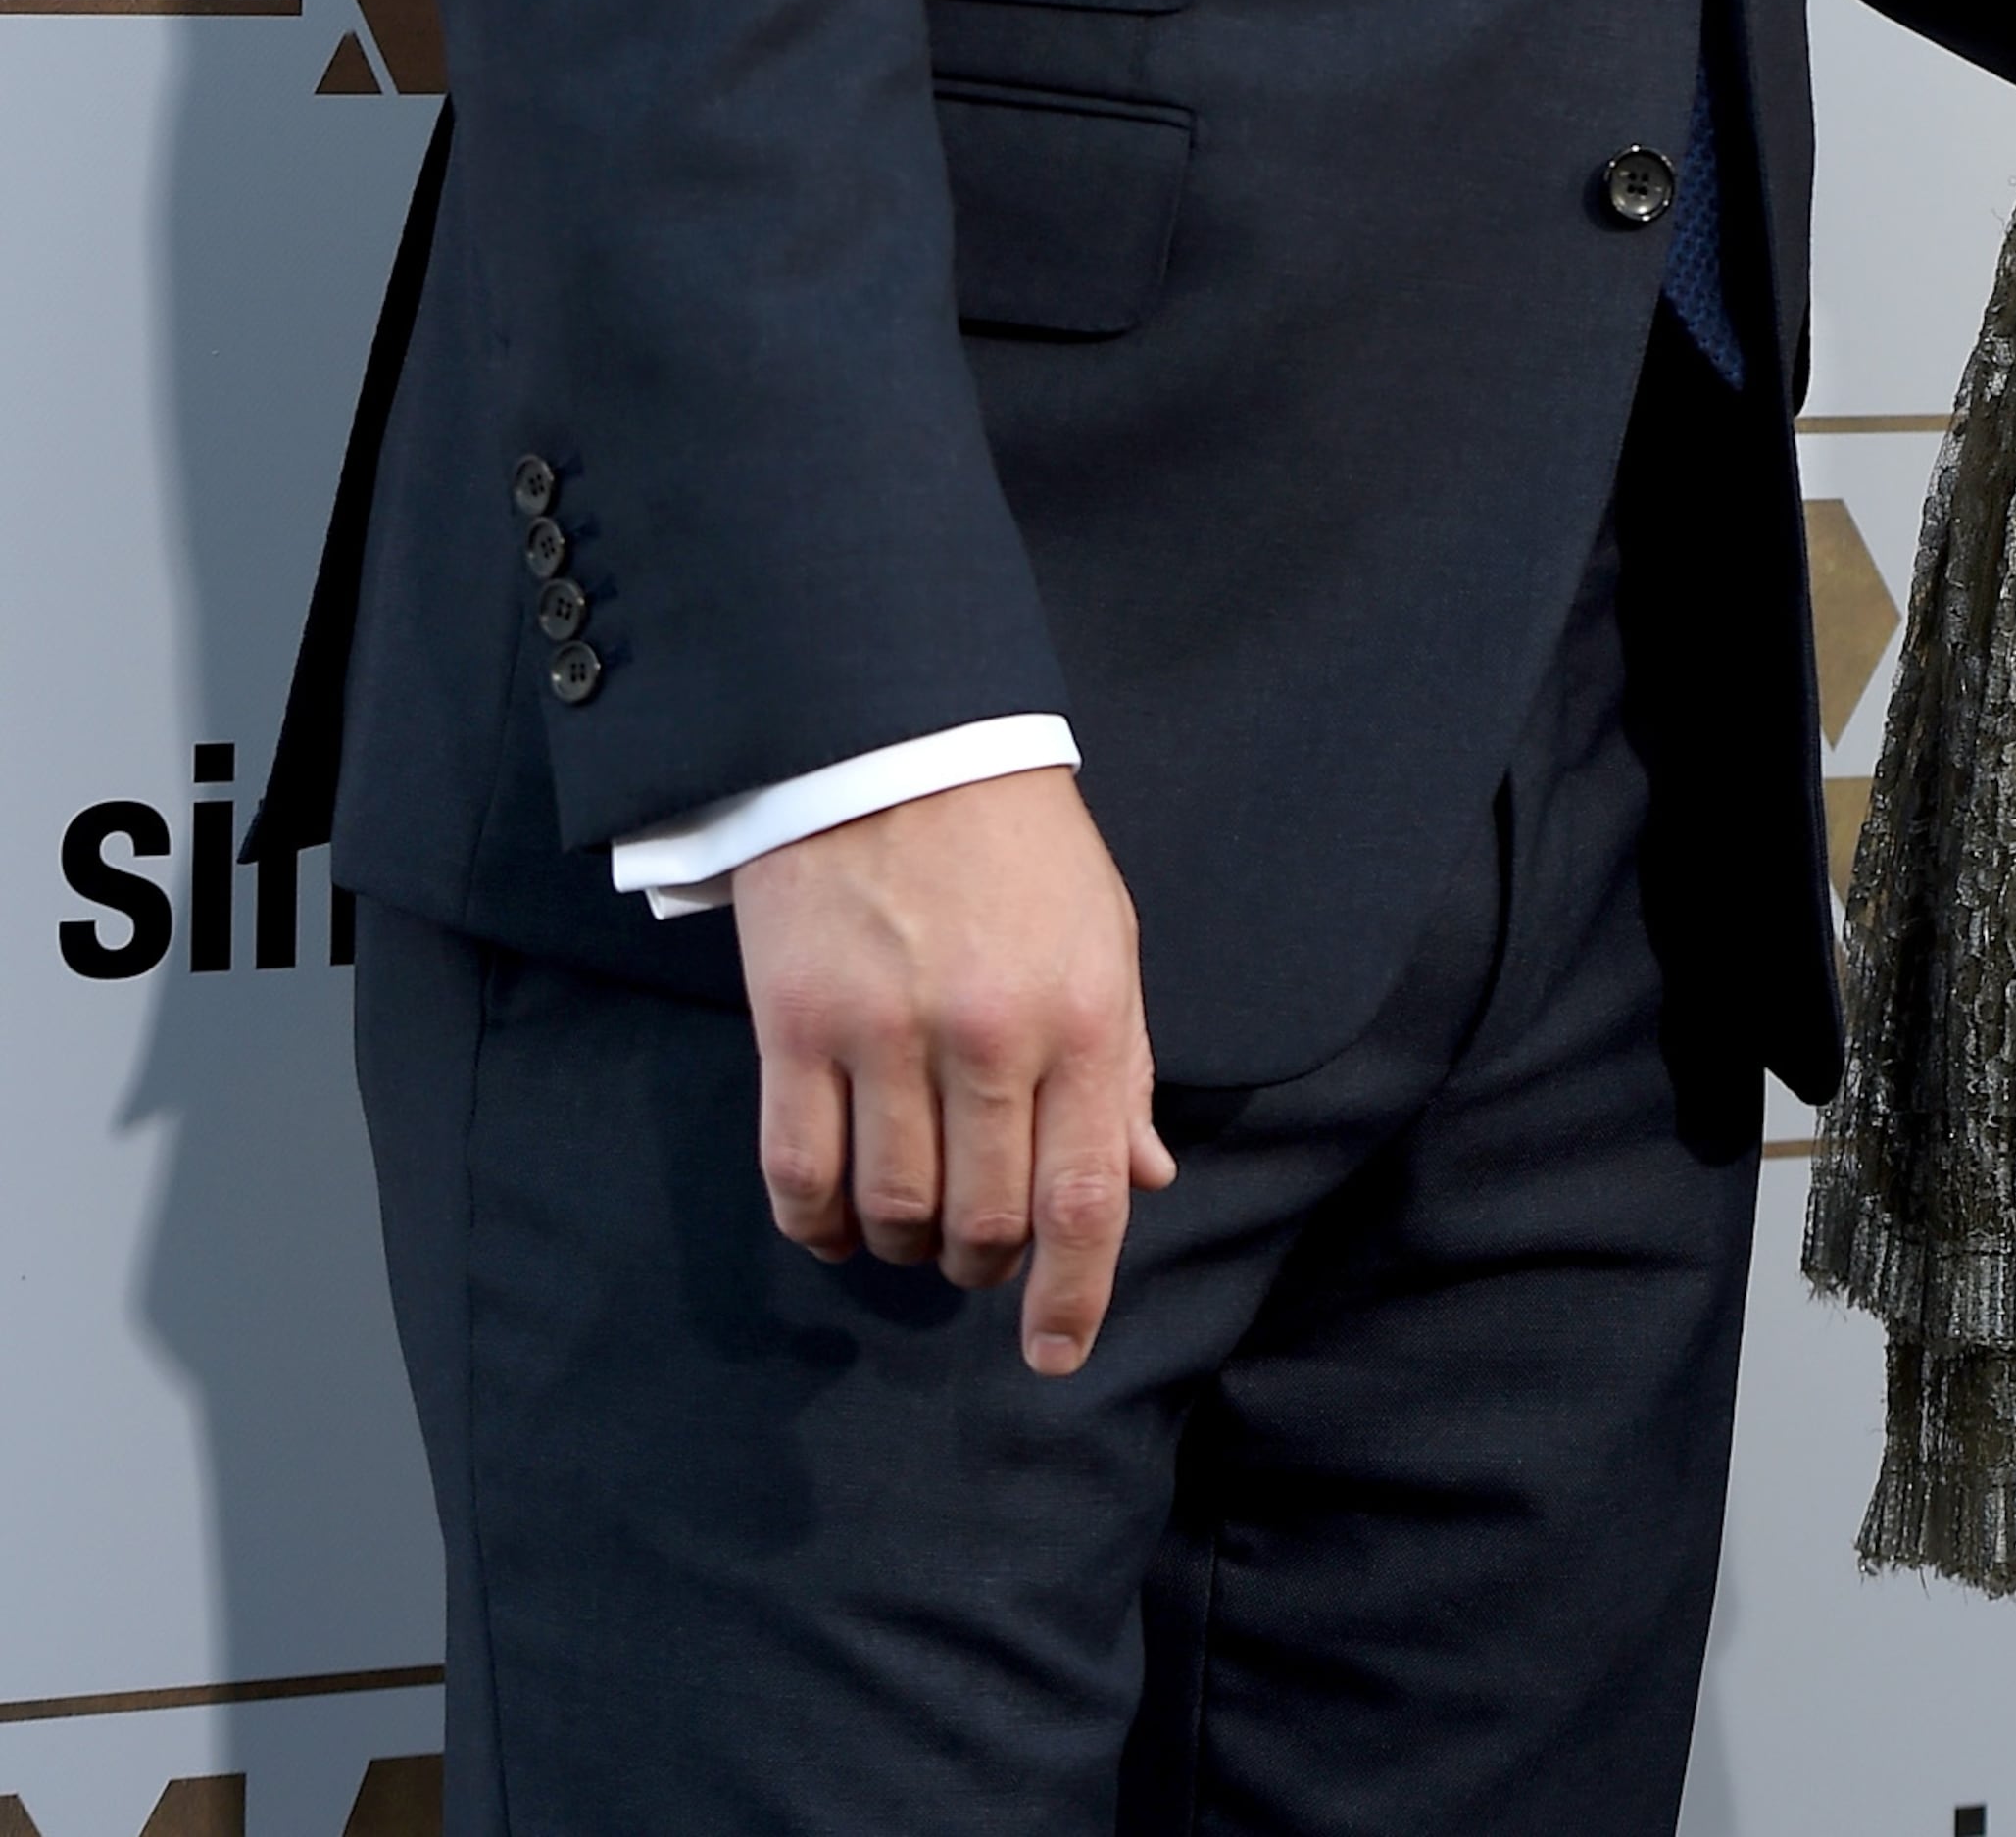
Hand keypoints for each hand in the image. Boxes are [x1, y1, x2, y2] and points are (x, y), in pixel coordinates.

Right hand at [733, 768, 1174, 1376]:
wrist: (897, 738)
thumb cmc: (1017, 843)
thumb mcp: (1103, 938)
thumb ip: (1122, 1065)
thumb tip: (1142, 1179)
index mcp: (1080, 1015)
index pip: (1083, 1200)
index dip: (1073, 1297)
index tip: (1055, 1354)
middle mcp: (988, 1037)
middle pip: (985, 1221)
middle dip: (985, 1262)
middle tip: (977, 1245)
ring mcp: (884, 1035)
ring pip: (892, 1213)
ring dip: (903, 1245)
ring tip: (911, 1221)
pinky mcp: (796, 1026)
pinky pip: (799, 1173)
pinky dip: (817, 1222)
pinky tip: (836, 1216)